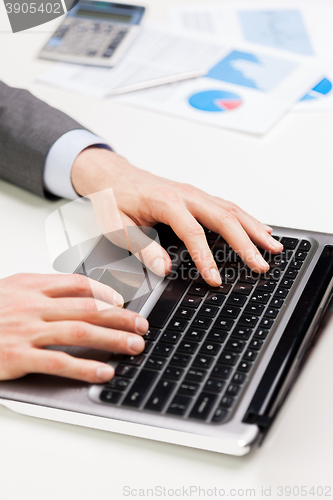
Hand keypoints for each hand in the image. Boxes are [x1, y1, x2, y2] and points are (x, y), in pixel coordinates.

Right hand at [0, 273, 147, 381]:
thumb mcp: (10, 291)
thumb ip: (41, 291)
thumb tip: (77, 295)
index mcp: (30, 286)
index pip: (78, 283)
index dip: (105, 291)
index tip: (123, 301)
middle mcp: (32, 305)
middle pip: (87, 307)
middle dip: (120, 317)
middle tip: (141, 325)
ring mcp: (26, 330)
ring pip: (80, 331)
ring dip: (112, 339)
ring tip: (134, 345)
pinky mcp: (18, 356)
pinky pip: (59, 362)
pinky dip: (85, 367)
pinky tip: (103, 371)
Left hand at [71, 148, 282, 286]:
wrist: (113, 175)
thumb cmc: (115, 199)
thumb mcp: (118, 227)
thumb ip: (142, 247)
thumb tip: (164, 267)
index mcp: (166, 202)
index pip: (194, 233)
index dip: (207, 258)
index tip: (216, 279)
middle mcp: (186, 195)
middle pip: (224, 218)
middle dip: (246, 243)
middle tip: (262, 264)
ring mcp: (194, 194)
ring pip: (232, 210)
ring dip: (254, 229)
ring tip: (273, 247)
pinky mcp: (197, 196)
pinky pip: (227, 206)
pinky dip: (246, 218)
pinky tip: (259, 229)